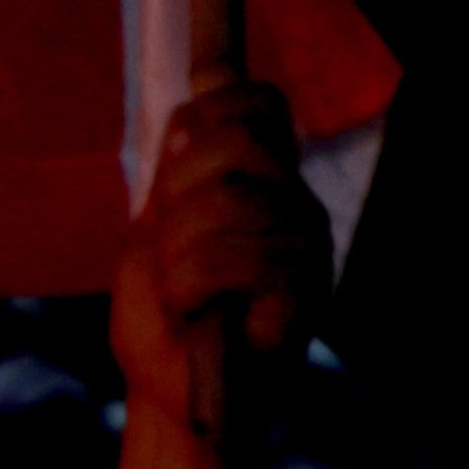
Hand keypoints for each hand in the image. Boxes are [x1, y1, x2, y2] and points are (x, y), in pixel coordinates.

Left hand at [113, 83, 329, 464]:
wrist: (171, 388)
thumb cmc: (162, 313)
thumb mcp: (159, 223)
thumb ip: (184, 162)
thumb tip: (209, 80)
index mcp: (264, 181)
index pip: (256, 101)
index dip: (203, 120)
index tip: (172, 178)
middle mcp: (297, 202)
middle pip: (234, 140)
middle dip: (178, 197)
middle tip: (172, 252)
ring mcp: (309, 242)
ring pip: (222, 203)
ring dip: (177, 257)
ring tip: (185, 294)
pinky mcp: (309, 287)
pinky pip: (230, 256)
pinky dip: (189, 287)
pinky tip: (197, 313)